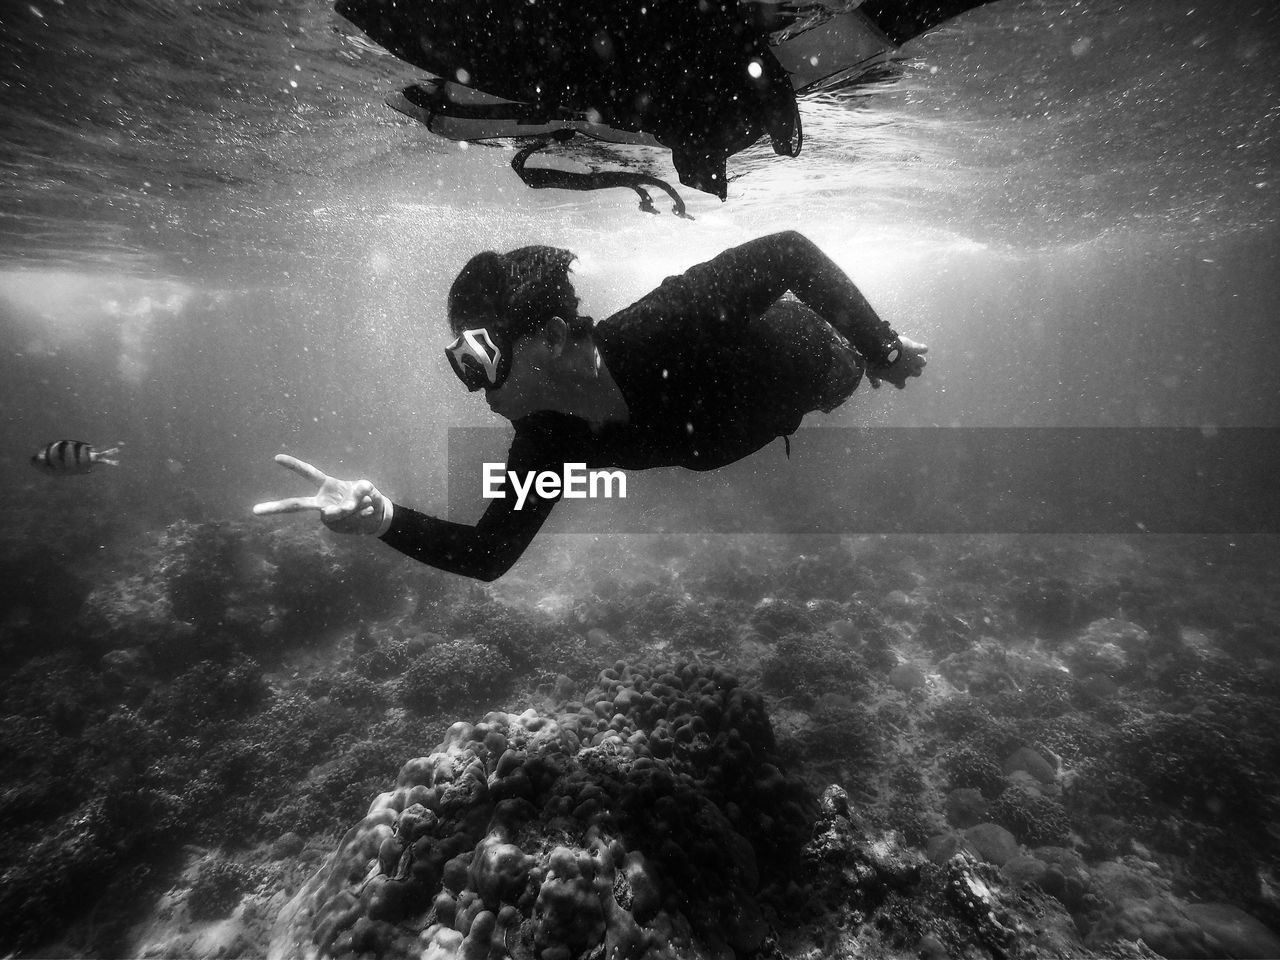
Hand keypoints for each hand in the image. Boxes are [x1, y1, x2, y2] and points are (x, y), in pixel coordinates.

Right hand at [252, 454, 390, 535]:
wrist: (376, 516)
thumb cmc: (366, 496)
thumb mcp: (367, 488)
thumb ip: (362, 490)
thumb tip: (353, 499)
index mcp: (326, 485)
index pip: (308, 473)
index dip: (294, 465)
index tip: (276, 458)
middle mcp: (322, 501)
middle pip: (297, 505)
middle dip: (275, 507)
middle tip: (255, 511)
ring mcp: (327, 516)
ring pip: (338, 510)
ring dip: (357, 505)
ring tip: (366, 502)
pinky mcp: (335, 527)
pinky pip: (349, 519)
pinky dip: (362, 514)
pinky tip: (367, 512)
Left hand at [867, 336, 928, 389]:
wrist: (882, 350)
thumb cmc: (876, 363)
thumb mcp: (871, 374)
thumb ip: (875, 381)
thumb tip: (877, 386)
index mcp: (898, 379)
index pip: (902, 385)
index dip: (899, 381)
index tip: (896, 377)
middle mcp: (909, 371)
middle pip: (917, 373)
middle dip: (913, 369)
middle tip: (908, 364)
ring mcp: (914, 360)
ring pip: (922, 362)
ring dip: (919, 360)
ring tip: (915, 356)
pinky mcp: (916, 349)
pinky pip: (924, 349)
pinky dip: (922, 348)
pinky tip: (920, 347)